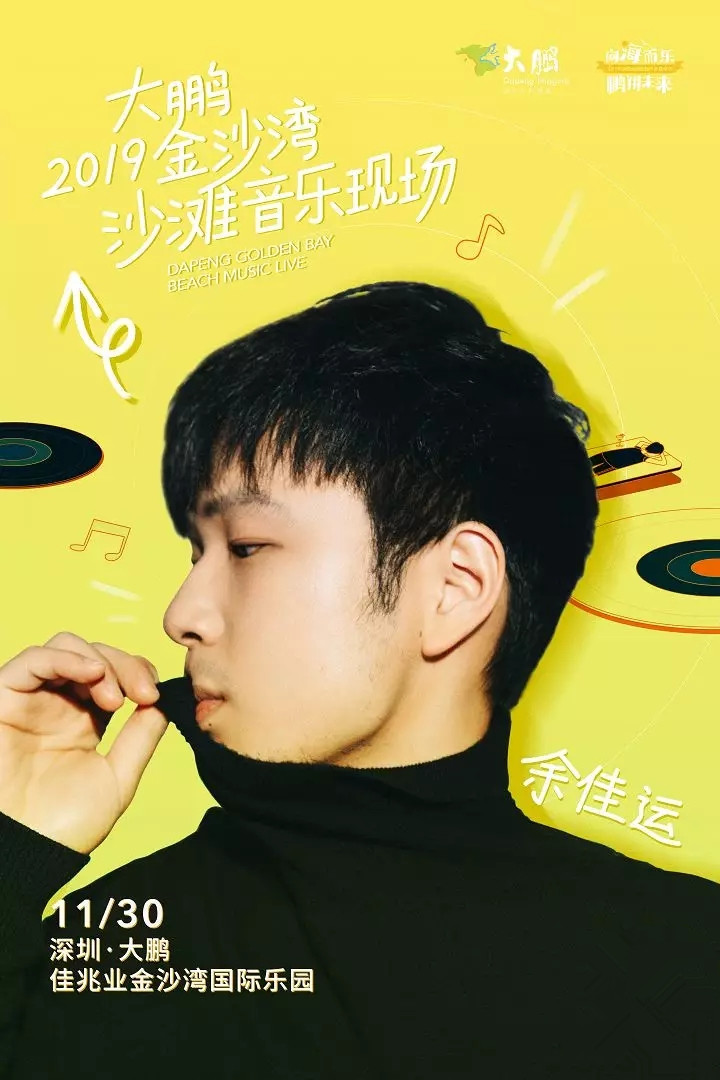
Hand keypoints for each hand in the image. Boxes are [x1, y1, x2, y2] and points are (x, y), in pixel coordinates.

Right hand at [0, 632, 167, 853]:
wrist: (27, 851)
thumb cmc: (65, 826)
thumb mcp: (118, 778)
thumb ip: (140, 737)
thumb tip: (164, 702)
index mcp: (86, 720)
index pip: (115, 673)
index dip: (138, 672)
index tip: (155, 696)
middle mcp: (58, 704)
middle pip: (94, 654)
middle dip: (125, 665)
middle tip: (142, 695)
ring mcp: (32, 699)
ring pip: (65, 647)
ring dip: (98, 661)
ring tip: (113, 696)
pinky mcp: (4, 698)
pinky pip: (31, 659)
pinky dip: (65, 657)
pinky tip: (91, 673)